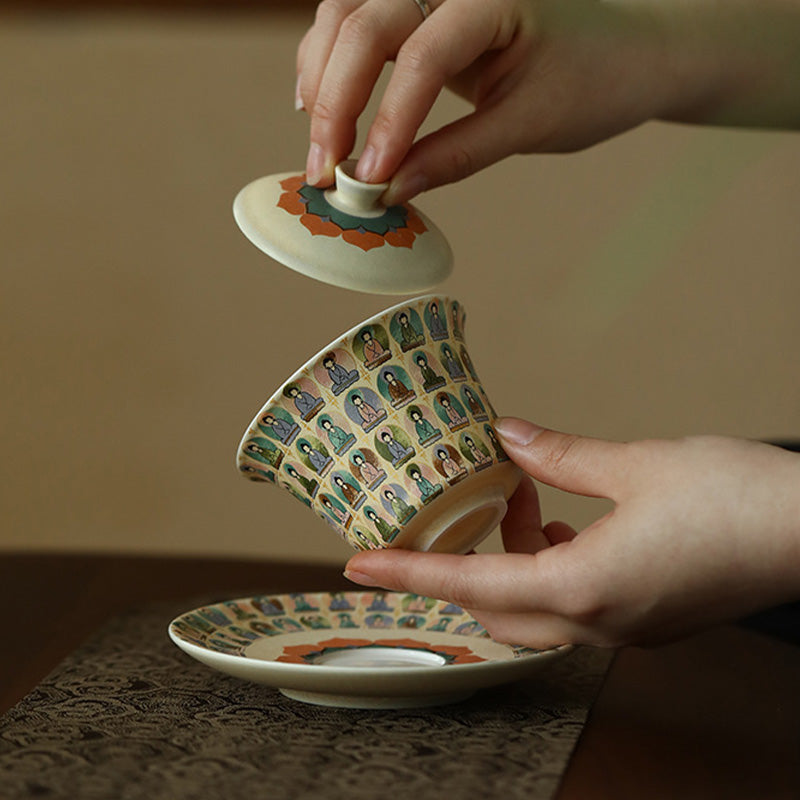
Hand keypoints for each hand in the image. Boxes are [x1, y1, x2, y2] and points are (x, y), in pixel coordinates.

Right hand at [296, 0, 797, 203]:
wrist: (625, 56)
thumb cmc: (592, 83)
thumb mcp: (529, 125)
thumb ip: (457, 155)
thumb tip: (390, 190)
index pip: (425, 53)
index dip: (392, 119)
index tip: (371, 178)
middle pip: (366, 20)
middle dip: (338, 98)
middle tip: (327, 170)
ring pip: (346, 13)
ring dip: (322, 77)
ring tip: (320, 143)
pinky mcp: (421, 11)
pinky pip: (356, 24)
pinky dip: (330, 64)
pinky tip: (320, 104)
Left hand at [344, 419, 799, 646]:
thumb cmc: (737, 499)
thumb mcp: (634, 463)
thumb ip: (559, 455)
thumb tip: (505, 436)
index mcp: (585, 587)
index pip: (471, 586)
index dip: (409, 573)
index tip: (359, 566)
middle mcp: (599, 621)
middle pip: (495, 608)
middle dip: (461, 564)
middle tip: (449, 517)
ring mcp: (624, 626)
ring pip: (533, 608)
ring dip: (510, 561)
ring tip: (521, 503)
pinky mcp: (646, 617)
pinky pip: (572, 603)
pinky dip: (547, 568)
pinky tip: (561, 526)